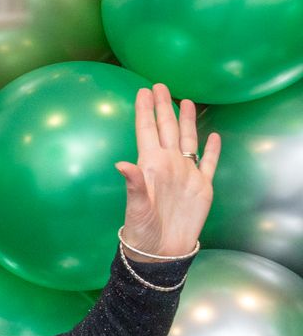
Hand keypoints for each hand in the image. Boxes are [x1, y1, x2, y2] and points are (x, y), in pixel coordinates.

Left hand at [116, 84, 218, 258]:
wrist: (162, 250)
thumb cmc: (142, 230)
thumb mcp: (136, 207)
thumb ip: (133, 184)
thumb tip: (121, 163)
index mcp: (151, 165)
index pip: (147, 131)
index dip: (145, 111)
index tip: (144, 90)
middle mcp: (168, 164)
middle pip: (167, 129)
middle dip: (164, 108)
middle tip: (161, 85)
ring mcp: (185, 174)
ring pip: (188, 140)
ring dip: (187, 121)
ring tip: (185, 101)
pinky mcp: (201, 186)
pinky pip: (208, 163)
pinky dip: (211, 149)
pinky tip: (213, 136)